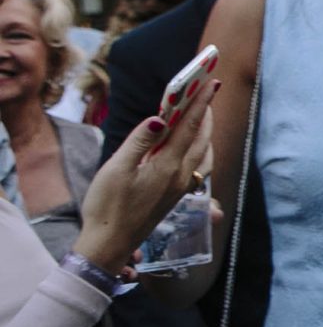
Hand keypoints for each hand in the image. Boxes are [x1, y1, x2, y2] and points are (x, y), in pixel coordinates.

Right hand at [75, 74, 215, 271]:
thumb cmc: (107, 206)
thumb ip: (140, 142)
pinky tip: (193, 147)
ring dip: (206, 131)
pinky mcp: (176, 195)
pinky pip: (198, 167)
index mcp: (168, 167)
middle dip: (206, 113)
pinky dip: (201, 150)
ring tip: (203, 114)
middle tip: (207, 90)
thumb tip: (159, 118)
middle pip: (202, 138)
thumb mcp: (117, 169)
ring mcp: (181, 187)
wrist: (110, 243)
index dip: (200, 103)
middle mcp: (181, 176)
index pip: (190, 127)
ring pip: (204, 154)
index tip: (210, 82)